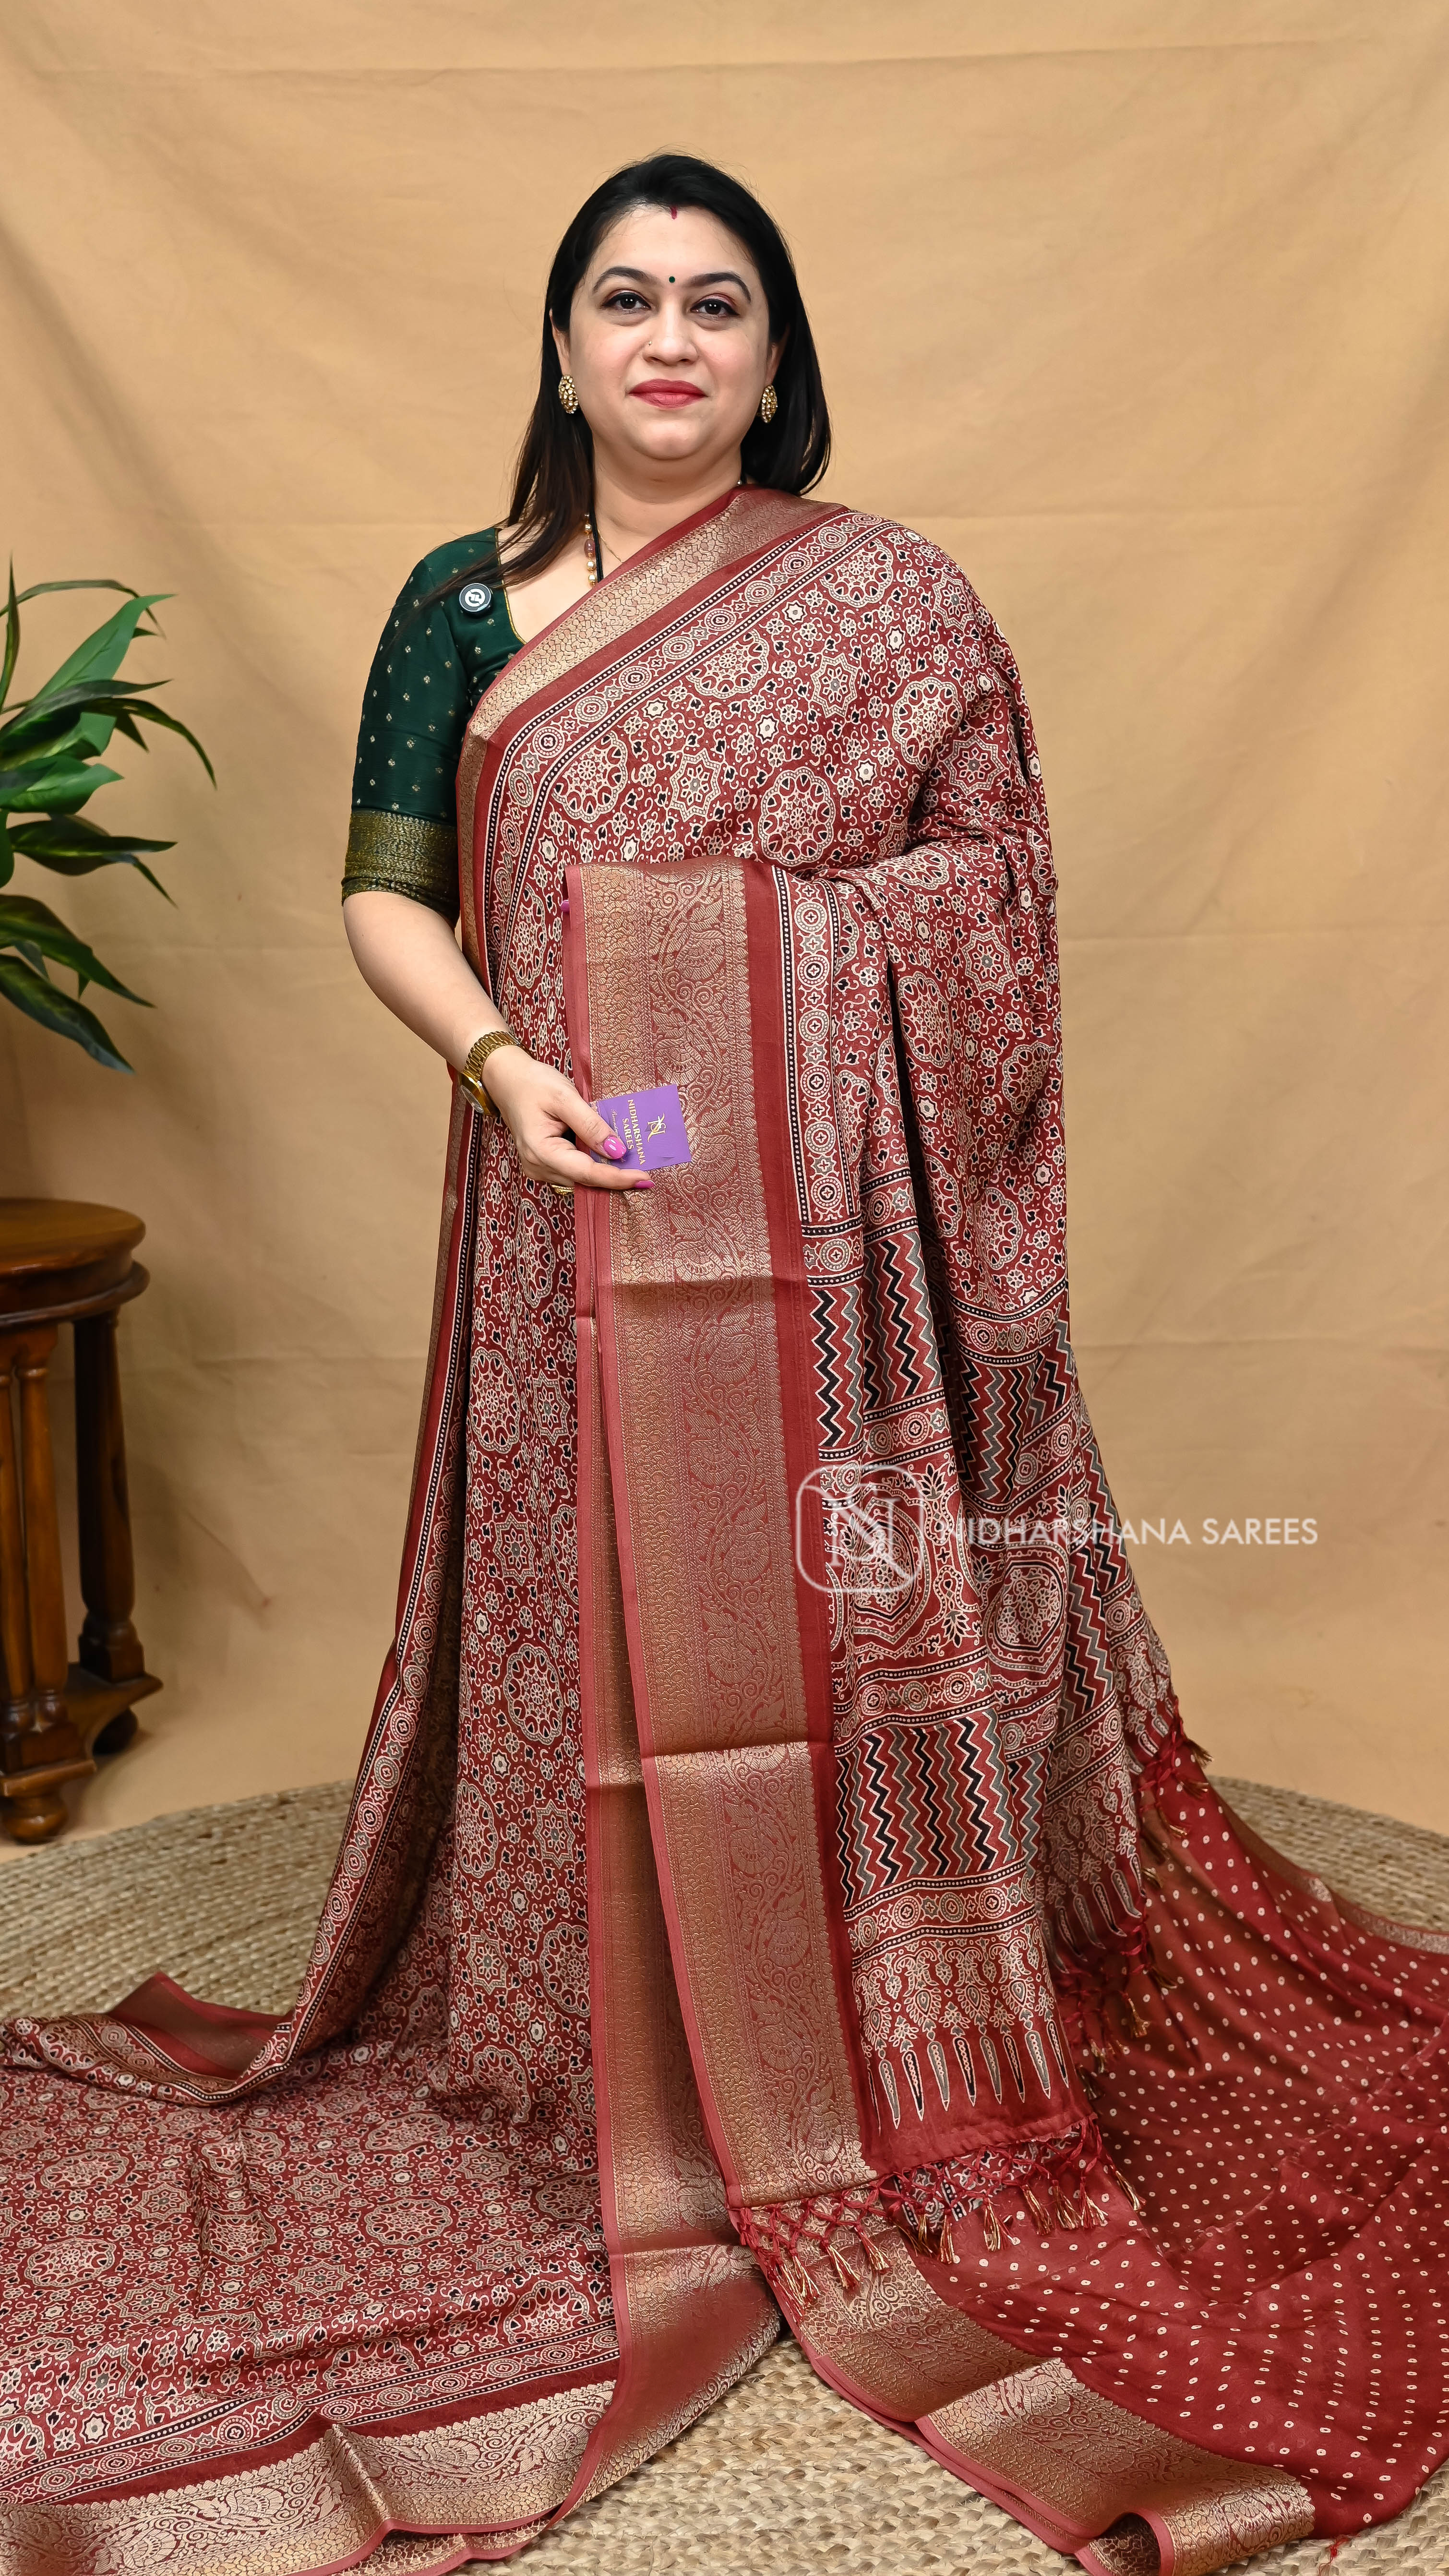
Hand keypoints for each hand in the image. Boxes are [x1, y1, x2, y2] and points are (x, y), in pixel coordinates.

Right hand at [481, 1046, 649, 1194]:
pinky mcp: (544, 1163)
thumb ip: (591, 1124)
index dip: (617, 1178)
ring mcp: (539, 1168)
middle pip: (585, 1180)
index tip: (645, 1178)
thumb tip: (618, 1150)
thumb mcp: (565, 1097)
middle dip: (616, 1178)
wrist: (507, 1079)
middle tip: (647, 1174)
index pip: (587, 1173)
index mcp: (541, 1151)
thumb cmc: (534, 1083)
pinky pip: (574, 1171)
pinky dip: (594, 1166)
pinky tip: (611, 1158)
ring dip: (606, 1172)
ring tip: (634, 1165)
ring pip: (580, 1179)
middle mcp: (538, 1167)